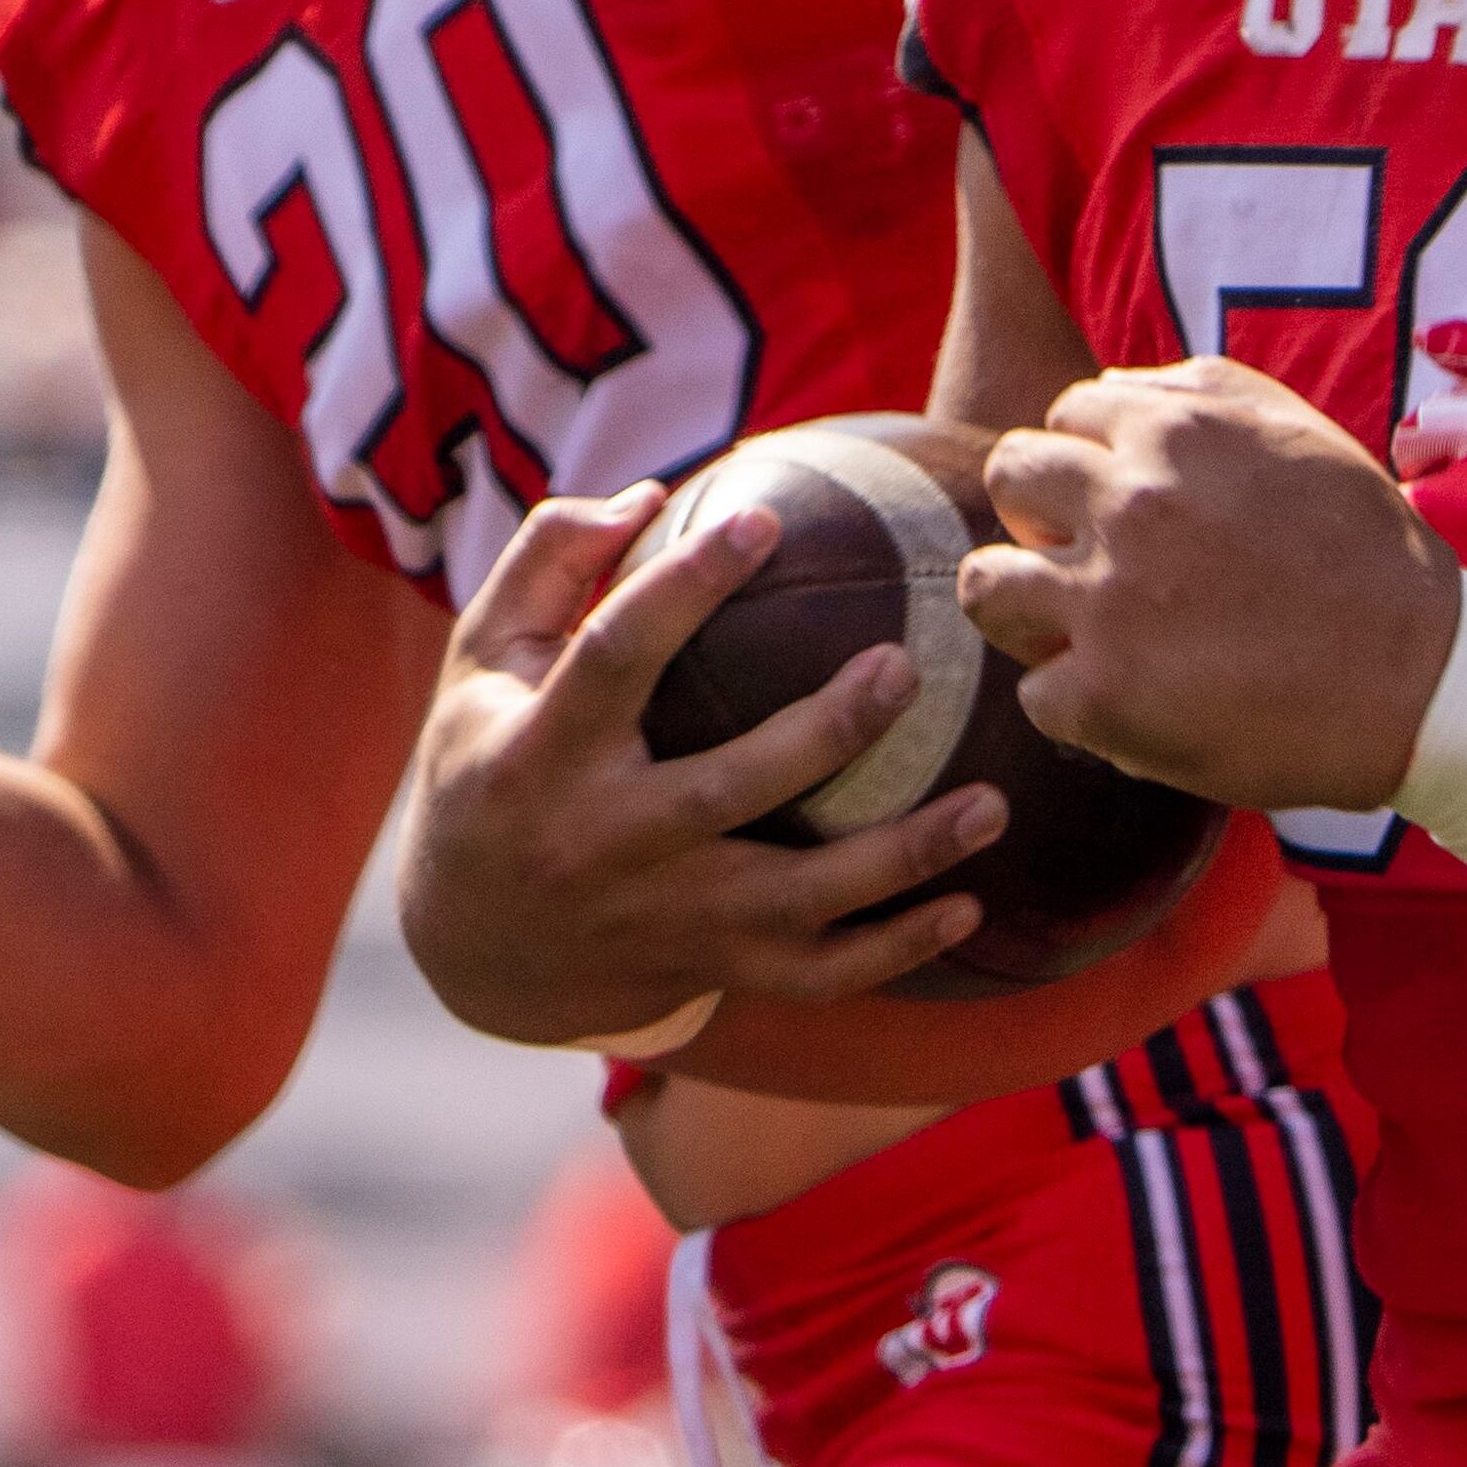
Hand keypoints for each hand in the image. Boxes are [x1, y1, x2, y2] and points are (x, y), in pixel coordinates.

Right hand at [399, 481, 1007, 1047]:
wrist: (472, 948)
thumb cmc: (489, 762)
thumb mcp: (482, 661)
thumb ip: (549, 564)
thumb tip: (648, 493)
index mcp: (541, 752)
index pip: (614, 656)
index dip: (683, 586)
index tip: (764, 518)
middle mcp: (605, 842)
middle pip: (729, 789)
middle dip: (825, 733)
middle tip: (906, 665)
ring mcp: (663, 918)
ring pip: (795, 899)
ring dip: (902, 858)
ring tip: (994, 804)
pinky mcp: (707, 968)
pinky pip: (814, 973)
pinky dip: (894, 950)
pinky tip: (969, 907)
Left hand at [960, 360, 1453, 812]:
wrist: (1423, 680)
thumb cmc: (1369, 552)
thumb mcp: (1298, 429)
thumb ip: (1198, 393)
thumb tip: (1108, 391)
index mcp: (1171, 432)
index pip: (1063, 416)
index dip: (1089, 459)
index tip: (1121, 502)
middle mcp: (1127, 505)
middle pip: (1009, 478)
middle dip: (1038, 512)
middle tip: (1083, 555)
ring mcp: (1107, 603)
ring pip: (984, 585)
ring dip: (1020, 603)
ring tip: (1067, 628)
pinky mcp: (1105, 698)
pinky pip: (1035, 693)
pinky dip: (1077, 702)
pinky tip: (1131, 701)